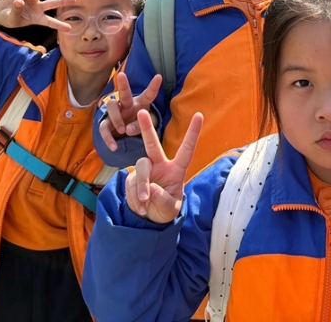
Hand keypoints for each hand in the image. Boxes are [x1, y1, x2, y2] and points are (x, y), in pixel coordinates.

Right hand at [0, 0, 71, 30]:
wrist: (0, 10)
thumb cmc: (8, 18)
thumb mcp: (12, 19)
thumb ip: (17, 11)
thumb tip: (20, 1)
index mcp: (37, 18)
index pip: (50, 22)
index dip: (59, 25)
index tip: (69, 28)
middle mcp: (38, 8)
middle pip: (53, 4)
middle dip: (63, 1)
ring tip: (17, 2)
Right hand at [99, 71, 162, 150]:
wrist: (127, 136)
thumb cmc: (140, 126)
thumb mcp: (146, 127)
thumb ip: (140, 127)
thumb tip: (127, 130)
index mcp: (140, 104)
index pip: (148, 95)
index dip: (153, 86)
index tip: (159, 77)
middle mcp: (127, 104)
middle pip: (124, 92)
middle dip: (123, 83)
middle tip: (122, 75)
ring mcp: (116, 112)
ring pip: (111, 106)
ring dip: (116, 118)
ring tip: (122, 130)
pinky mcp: (107, 123)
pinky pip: (103, 127)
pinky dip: (108, 138)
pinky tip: (114, 147)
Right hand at [125, 109, 201, 223]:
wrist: (149, 218)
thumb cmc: (165, 209)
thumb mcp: (170, 208)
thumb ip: (163, 199)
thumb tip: (151, 188)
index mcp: (176, 169)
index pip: (186, 149)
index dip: (193, 133)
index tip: (199, 115)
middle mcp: (160, 165)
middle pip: (152, 144)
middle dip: (147, 128)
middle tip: (141, 111)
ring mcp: (145, 170)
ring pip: (141, 168)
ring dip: (141, 186)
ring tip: (143, 202)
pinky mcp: (132, 177)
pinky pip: (131, 182)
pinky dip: (134, 197)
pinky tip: (140, 207)